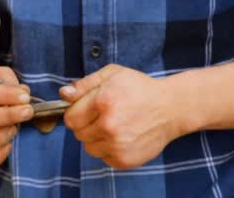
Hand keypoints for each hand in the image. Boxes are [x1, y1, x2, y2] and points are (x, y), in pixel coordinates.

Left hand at [59, 64, 183, 168]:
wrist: (171, 108)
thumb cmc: (140, 89)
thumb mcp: (112, 74)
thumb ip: (84, 84)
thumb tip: (63, 94)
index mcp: (103, 101)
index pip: (70, 118)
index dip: (75, 113)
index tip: (86, 110)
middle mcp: (108, 125)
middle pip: (78, 134)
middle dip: (86, 125)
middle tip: (102, 117)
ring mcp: (117, 145)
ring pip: (89, 148)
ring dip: (96, 138)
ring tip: (113, 127)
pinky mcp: (125, 159)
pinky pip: (104, 158)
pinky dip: (109, 150)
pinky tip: (122, 137)